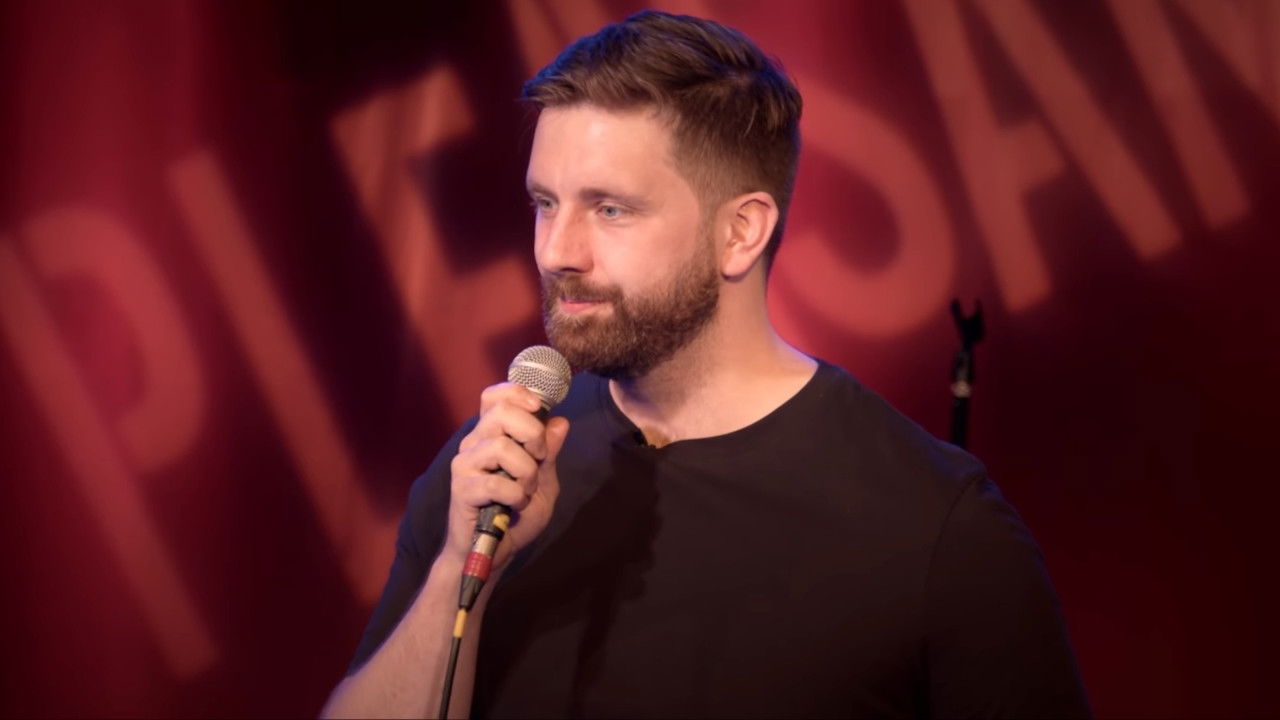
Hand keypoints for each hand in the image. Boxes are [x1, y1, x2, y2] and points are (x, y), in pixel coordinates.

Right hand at [445, 382, 569, 571]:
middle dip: (532, 434)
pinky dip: (516, 496)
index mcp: (492, 435)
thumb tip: (560, 422)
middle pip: (501, 412)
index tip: (537, 407)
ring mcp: (465, 465)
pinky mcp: (461, 489)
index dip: (516, 393)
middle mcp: (474, 444)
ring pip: (502, 447)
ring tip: (525, 491)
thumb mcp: (543, 482)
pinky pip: (496, 482)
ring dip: (526, 473)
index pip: (494, 396)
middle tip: (537, 460)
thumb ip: (549, 454)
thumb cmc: (517, 515)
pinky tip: (514, 506)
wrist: (496, 552)